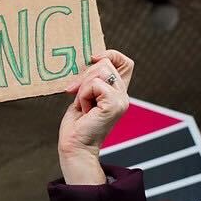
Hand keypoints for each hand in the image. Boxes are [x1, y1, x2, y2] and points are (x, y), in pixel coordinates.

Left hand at [58, 50, 133, 183]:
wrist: (75, 146)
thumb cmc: (76, 124)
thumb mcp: (83, 95)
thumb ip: (91, 80)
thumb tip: (91, 59)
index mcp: (117, 92)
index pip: (126, 62)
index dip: (110, 54)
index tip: (92, 59)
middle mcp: (123, 95)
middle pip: (105, 63)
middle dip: (84, 75)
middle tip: (74, 93)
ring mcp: (121, 100)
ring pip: (100, 71)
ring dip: (82, 87)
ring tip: (83, 105)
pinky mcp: (114, 105)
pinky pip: (94, 84)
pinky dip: (83, 95)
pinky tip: (85, 109)